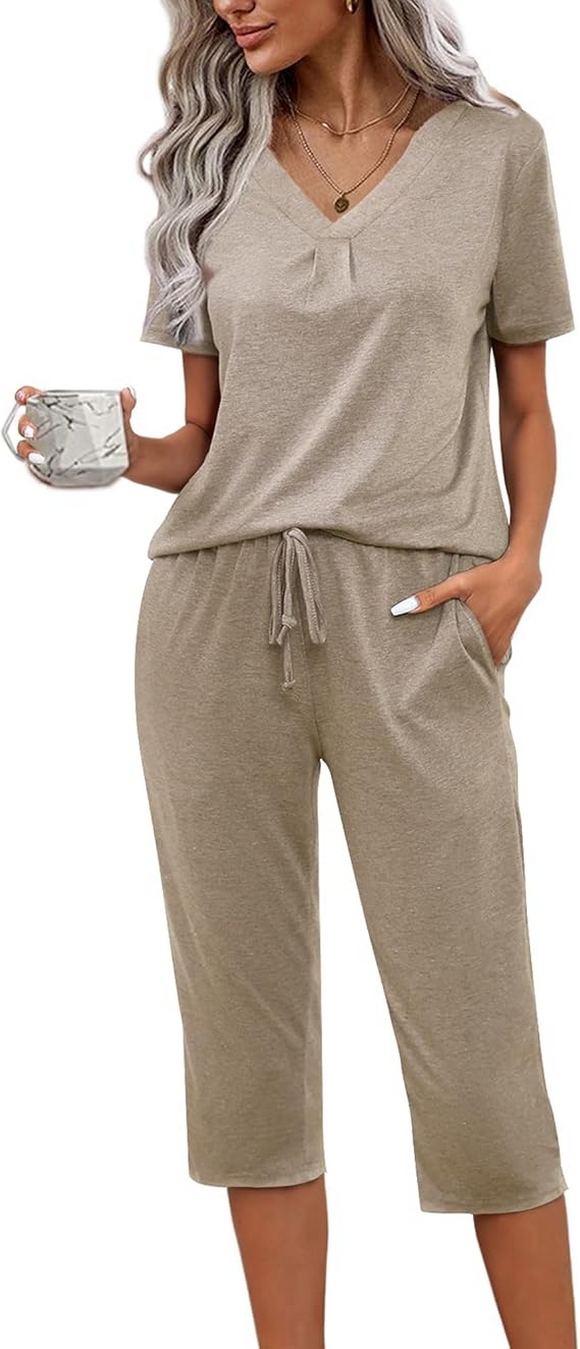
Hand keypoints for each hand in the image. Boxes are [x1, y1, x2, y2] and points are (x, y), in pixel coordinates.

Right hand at [13, 384, 139, 469]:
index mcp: (58, 409)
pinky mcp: (54, 466)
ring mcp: (50, 447)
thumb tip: (128, 394)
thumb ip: (124, 403)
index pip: (36, 397)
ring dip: (28, 450)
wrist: (128, 456)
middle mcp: (49, 427)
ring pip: (28, 447)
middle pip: (27, 423)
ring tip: (38, 455)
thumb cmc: (117, 431)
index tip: (26, 397)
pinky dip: (37, 471)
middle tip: (34, 431)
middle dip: (25, 426)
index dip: (26, 395)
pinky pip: (40, 469)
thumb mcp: (121, 415)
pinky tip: (42, 470)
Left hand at [390, 553, 541, 665]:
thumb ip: (432, 596)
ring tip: (456, 673)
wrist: (522, 573)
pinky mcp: (507, 637)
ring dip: (471, 664)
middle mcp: (489, 638)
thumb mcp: (459, 583)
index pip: (455, 656)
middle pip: (469, 661)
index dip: (443, 664)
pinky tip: (476, 662)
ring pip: (483, 661)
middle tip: (440, 676)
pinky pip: (495, 657)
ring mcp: (500, 639)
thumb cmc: (490, 576)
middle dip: (456, 667)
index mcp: (475, 628)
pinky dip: (485, 659)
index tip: (431, 672)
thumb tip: (402, 608)